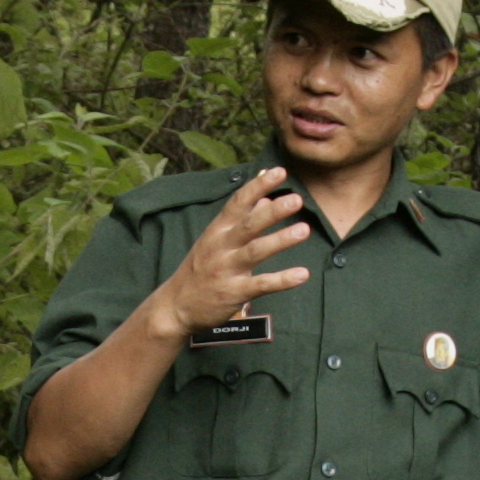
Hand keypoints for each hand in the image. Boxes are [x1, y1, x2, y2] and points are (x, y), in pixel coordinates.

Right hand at [143, 167, 313, 343]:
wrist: (175, 307)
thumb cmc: (200, 269)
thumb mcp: (215, 239)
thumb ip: (240, 217)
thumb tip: (265, 196)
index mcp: (217, 230)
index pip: (238, 202)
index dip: (258, 186)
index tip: (279, 172)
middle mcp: (221, 247)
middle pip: (248, 225)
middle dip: (272, 211)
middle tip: (296, 199)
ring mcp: (227, 270)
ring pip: (256, 251)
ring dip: (280, 240)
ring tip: (304, 230)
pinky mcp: (234, 293)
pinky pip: (261, 285)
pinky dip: (281, 280)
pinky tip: (302, 274)